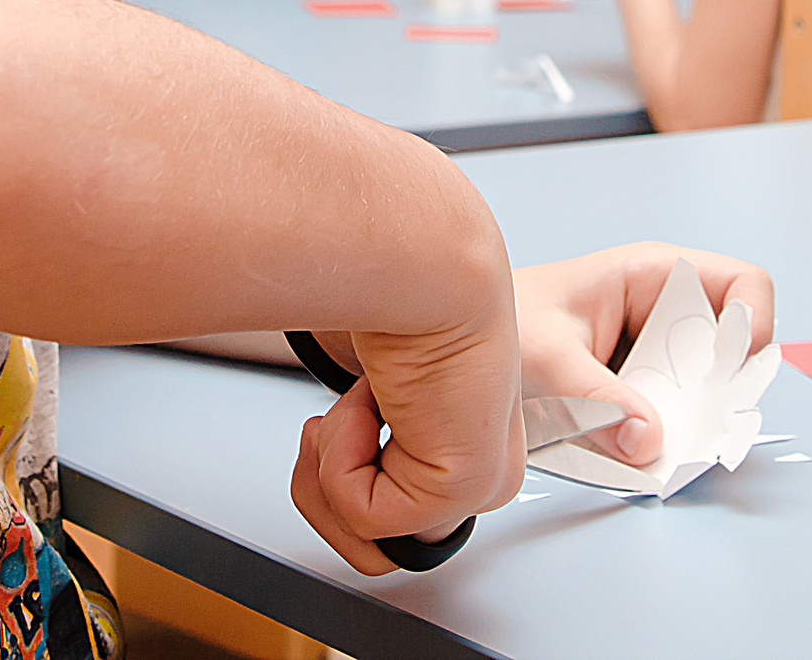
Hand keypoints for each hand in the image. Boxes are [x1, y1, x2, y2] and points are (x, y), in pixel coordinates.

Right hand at [289, 269, 523, 575]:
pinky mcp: (459, 488)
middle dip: (325, 484)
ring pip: (366, 538)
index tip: (353, 416)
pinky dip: (341, 455)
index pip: (397, 523)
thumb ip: (364, 440)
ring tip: (361, 407)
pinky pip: (364, 513)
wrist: (421, 264)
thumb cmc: (400, 303)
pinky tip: (375, 402)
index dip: (343, 479)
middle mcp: (485, 475)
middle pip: (374, 547)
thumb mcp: (372, 392)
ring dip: (333, 465)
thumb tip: (338, 443)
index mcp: (473, 452)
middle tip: (332, 426)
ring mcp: (478, 488)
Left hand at [511, 243, 774, 466]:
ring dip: (693, 424)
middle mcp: (665, 311)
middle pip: (731, 350)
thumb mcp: (546, 357)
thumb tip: (648, 441)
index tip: (731, 371)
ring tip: (659, 448)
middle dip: (722, 392)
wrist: (461, 343)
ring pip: (706, 390)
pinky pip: (675, 416)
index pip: (742, 284)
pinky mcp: (642, 389)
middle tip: (698, 430)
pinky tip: (637, 454)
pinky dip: (666, 439)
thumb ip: (595, 399)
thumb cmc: (503, 321)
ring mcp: (656, 352)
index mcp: (653, 276)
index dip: (754, 323)